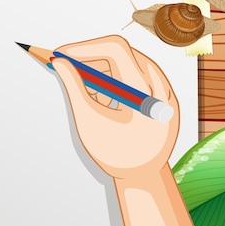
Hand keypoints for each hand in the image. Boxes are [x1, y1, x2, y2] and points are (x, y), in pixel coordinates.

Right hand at [51, 35, 178, 178]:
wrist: (145, 178)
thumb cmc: (117, 154)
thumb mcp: (89, 120)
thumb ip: (73, 87)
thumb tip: (60, 63)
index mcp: (143, 91)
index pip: (114, 48)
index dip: (84, 47)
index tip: (61, 55)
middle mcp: (159, 85)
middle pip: (121, 53)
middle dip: (90, 58)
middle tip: (66, 69)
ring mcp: (165, 90)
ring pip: (128, 62)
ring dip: (102, 70)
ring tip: (88, 94)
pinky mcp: (164, 96)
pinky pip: (138, 74)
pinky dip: (116, 79)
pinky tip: (104, 100)